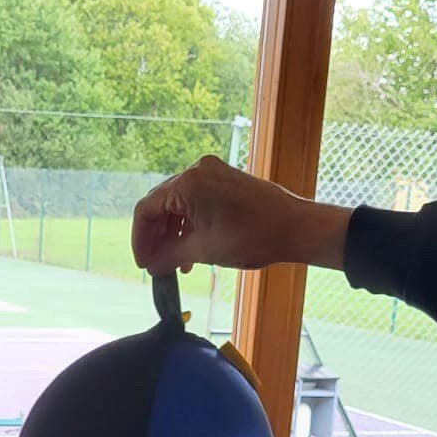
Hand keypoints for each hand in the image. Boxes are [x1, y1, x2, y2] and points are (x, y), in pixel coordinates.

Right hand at [132, 155, 350, 275]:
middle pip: (161, 205)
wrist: (296, 227)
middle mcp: (198, 171)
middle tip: (155, 265)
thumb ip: (170, 256)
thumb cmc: (253, 237)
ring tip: (175, 264)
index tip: (143, 264)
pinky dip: (190, 225)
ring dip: (173, 234)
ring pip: (179, 205)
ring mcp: (213, 173)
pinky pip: (196, 202)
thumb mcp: (204, 250)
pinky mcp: (225, 181)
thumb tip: (151, 266)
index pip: (147, 209)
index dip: (140, 239)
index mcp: (188, 183)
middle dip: (156, 237)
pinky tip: (192, 251)